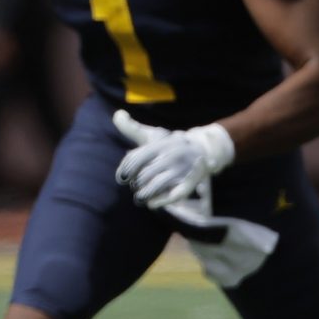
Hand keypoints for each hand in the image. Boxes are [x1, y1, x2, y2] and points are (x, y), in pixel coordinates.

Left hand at [112, 109, 234, 208]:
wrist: (201, 150)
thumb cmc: (168, 145)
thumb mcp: (151, 135)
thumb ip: (131, 128)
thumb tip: (117, 115)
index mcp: (160, 145)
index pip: (136, 159)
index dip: (125, 170)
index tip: (122, 178)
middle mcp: (171, 156)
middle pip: (143, 175)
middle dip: (136, 183)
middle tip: (136, 186)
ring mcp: (181, 171)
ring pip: (155, 186)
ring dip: (143, 194)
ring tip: (141, 196)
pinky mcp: (188, 184)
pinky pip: (172, 196)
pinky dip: (159, 202)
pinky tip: (151, 203)